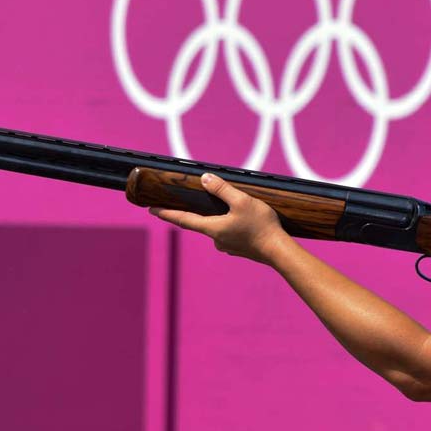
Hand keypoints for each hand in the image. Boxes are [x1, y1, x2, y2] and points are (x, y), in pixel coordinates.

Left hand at [149, 173, 288, 263]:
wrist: (278, 251)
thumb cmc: (261, 226)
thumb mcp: (241, 201)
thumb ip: (222, 189)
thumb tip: (205, 179)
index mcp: (212, 228)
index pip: (183, 219)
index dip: (167, 213)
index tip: (152, 210)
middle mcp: (216, 239)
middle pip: (203, 222)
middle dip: (205, 211)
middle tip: (209, 199)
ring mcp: (228, 246)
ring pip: (219, 227)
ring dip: (224, 218)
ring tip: (241, 210)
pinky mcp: (239, 249)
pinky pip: (231, 234)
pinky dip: (235, 226)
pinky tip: (247, 222)